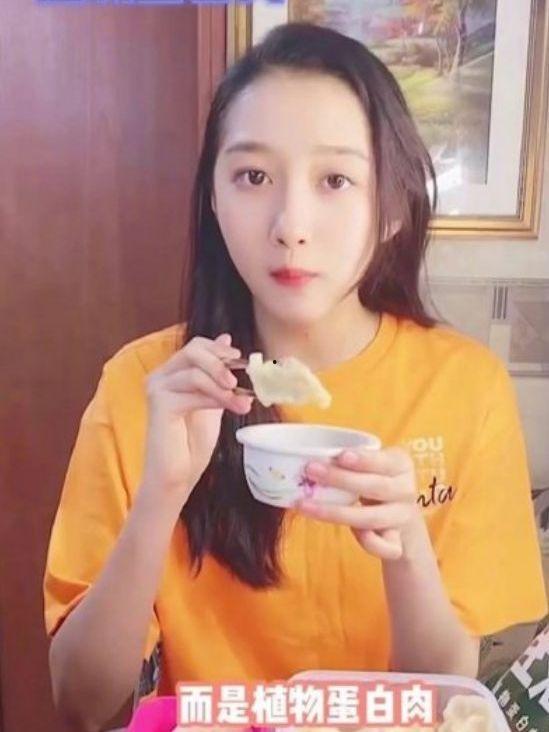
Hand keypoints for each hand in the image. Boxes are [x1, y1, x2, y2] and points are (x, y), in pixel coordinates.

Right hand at [138, 333, 253, 507]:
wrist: (177, 475)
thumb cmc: (192, 442)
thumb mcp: (213, 400)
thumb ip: (218, 375)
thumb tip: (226, 340)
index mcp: (172, 373)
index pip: (196, 345)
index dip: (220, 350)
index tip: (241, 361)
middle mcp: (160, 376)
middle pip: (193, 350)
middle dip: (220, 363)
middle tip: (238, 381)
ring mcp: (157, 388)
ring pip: (195, 372)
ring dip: (224, 387)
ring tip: (242, 403)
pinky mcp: (159, 403)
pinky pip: (193, 391)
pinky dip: (216, 397)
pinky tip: (231, 408)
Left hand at [295, 446, 421, 560]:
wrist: (399, 513)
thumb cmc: (374, 480)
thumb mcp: (370, 465)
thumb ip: (349, 461)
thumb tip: (308, 458)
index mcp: (401, 464)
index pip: (384, 461)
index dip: (364, 460)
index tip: (341, 455)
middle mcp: (406, 490)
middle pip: (375, 487)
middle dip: (340, 479)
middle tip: (310, 470)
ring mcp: (402, 517)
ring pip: (372, 518)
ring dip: (336, 512)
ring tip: (305, 505)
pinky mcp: (398, 541)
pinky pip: (387, 547)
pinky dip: (372, 543)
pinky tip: (354, 533)